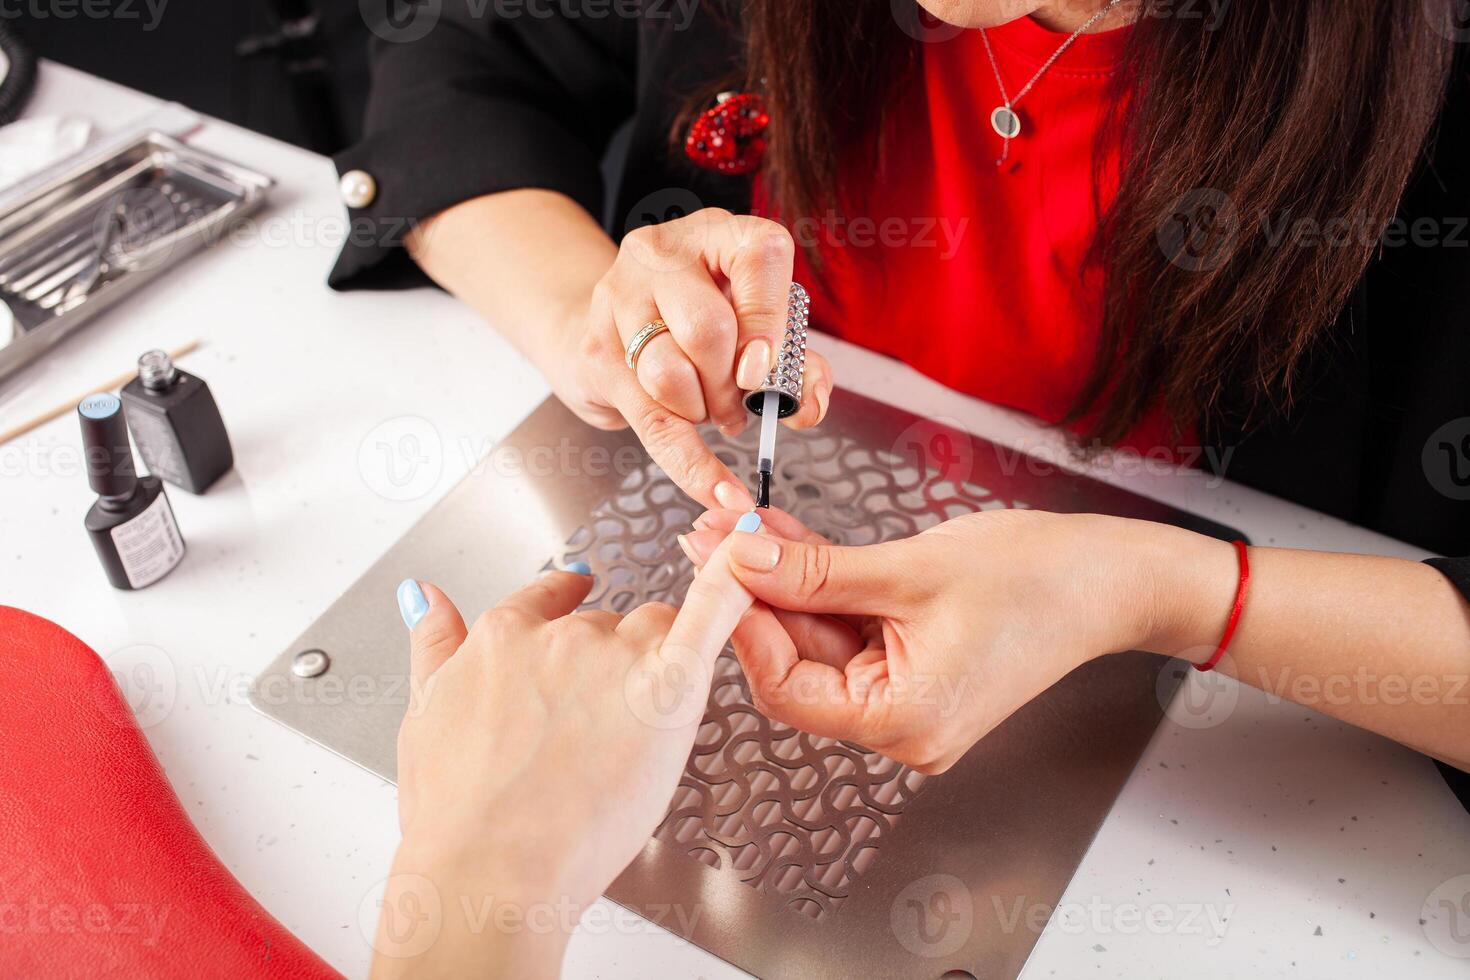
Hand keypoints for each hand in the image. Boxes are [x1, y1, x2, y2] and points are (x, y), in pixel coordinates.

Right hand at [373, 529, 761, 977]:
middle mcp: (562, 635)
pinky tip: (746, 554)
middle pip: (611, 623)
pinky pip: (709, 614)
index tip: (578, 612)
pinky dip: (731, 580)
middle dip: (614, 660)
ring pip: (658, 630)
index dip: (569, 612)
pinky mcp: (665, 688)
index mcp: (504, 636)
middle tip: (603, 723)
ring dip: (658, 660)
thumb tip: (423, 597)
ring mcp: (615, 658)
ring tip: (640, 725)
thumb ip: (433, 645)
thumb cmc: (458, 815)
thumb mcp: (424, 713)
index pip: (553, 597)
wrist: (488, 870)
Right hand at [553, 208, 832, 508]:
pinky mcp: (597, 351)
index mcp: (718, 232)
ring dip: (703, 410)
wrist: (609, 324)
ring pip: (670, 373)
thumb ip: (797, 361)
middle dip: (732, 385)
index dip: (770, 319)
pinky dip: (693, 467)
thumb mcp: (756, 323)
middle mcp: (662, 253)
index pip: (758, 258)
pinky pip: (652, 422)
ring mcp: (620, 298)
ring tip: (707, 406)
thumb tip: (807, 405)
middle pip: (708, 329)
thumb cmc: (698, 319)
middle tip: (739, 402)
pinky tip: (720, 493)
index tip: (767, 368)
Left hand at [681, 507, 1226, 772]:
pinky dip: (822, 583)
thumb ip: (817, 572)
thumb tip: (741, 561)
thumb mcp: (911, 570)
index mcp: (902, 723)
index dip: (744, 626)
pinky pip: (851, 624)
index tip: (714, 568)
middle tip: (717, 534)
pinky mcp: (914, 665)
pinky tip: (782, 538)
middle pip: (800, 660)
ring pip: (821, 637)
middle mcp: (900, 725)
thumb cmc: (1039, 580)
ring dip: (783, 580)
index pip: (787, 688)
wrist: (1113, 578)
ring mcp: (906, 697)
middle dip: (758, 592)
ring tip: (740, 525)